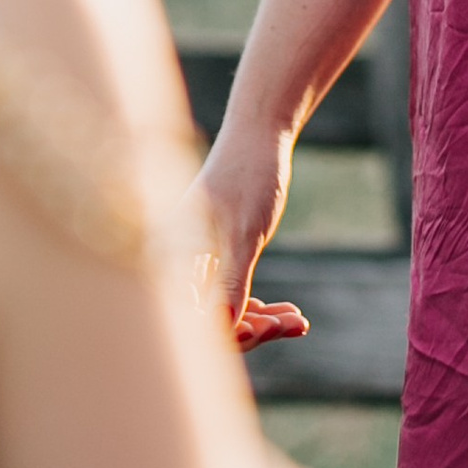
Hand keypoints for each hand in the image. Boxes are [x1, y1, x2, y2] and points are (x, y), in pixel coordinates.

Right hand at [191, 116, 309, 349]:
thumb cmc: (248, 176)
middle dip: (251, 329)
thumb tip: (222, 324)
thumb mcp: (244, 232)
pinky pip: (232, 299)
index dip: (228, 332)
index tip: (268, 328)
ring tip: (299, 322)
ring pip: (224, 312)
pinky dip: (262, 310)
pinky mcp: (212, 262)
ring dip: (262, 322)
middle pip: (207, 320)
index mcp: (167, 255)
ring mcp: (192, 264)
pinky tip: (295, 317)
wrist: (259, 135)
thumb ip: (230, 279)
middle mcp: (172, 263)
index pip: (191, 317)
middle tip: (294, 322)